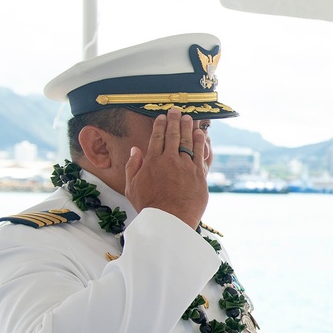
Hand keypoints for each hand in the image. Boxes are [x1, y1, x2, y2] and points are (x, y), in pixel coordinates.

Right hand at [124, 107, 208, 228]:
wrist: (169, 221)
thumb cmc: (150, 206)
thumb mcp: (132, 187)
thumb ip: (133, 166)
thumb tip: (135, 150)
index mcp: (152, 161)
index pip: (156, 137)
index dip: (160, 125)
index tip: (162, 117)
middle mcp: (169, 160)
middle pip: (173, 135)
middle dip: (175, 121)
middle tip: (176, 111)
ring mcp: (186, 166)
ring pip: (187, 141)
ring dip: (188, 127)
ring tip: (189, 118)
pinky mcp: (199, 174)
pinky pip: (200, 153)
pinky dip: (200, 142)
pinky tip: (200, 134)